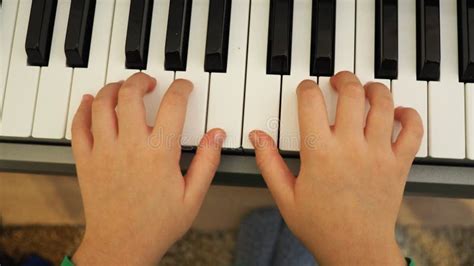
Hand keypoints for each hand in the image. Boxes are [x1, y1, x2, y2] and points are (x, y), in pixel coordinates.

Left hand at [71, 73, 225, 264]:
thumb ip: (207, 161)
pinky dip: (83, 108)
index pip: (172, 105)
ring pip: (101, 104)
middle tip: (149, 82)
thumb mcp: (193, 196)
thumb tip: (216, 135)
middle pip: (130, 95)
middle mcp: (129, 146)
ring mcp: (104, 152)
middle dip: (141, 80)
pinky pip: (78, 126)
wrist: (121, 246)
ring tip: (123, 88)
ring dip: (113, 88)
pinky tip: (91, 102)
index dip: (181, 88)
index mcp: (159, 154)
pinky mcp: (86, 161)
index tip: (184, 87)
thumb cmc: (157, 225)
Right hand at [250, 71, 422, 264]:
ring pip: (384, 104)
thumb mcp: (285, 196)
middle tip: (338, 80)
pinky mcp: (398, 165)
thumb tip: (257, 136)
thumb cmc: (320, 226)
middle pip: (352, 93)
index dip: (306, 88)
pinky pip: (412, 131)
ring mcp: (378, 154)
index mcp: (320, 153)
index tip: (306, 88)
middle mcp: (351, 147)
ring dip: (375, 89)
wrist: (356, 250)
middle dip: (343, 79)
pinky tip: (399, 112)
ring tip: (367, 89)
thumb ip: (269, 162)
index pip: (311, 102)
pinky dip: (410, 116)